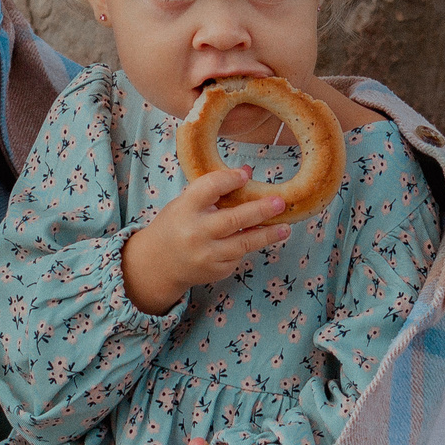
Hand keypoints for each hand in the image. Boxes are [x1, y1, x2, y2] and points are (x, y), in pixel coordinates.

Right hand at [120, 167, 288, 313]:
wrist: (158, 264)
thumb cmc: (176, 225)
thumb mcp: (185, 203)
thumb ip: (212, 192)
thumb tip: (248, 174)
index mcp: (185, 208)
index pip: (210, 188)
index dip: (229, 179)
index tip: (246, 174)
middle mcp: (196, 232)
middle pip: (233, 219)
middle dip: (260, 210)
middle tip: (280, 202)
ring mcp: (207, 255)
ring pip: (244, 243)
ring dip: (267, 235)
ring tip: (285, 228)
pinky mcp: (216, 270)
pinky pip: (238, 256)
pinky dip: (247, 246)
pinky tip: (254, 238)